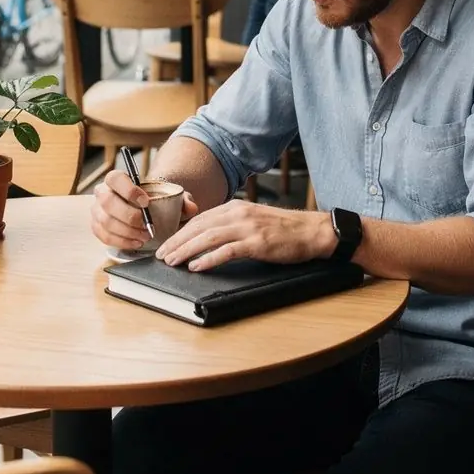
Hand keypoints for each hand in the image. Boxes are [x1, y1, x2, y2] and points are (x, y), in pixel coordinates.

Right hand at [91, 169, 197, 253]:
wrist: (144, 208)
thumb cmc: (156, 200)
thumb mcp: (172, 196)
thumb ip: (183, 199)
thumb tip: (191, 208)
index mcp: (116, 179)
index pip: (115, 178)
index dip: (128, 190)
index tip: (146, 202)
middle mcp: (102, 192)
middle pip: (107, 202)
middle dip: (128, 216)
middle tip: (146, 225)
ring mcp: (97, 210)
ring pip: (105, 221)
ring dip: (126, 232)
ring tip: (144, 236)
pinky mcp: (97, 227)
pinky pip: (104, 236)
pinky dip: (121, 241)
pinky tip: (136, 243)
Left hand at [156, 201, 334, 272]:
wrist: (311, 231)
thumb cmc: (283, 229)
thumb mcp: (252, 219)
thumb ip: (231, 224)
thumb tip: (206, 236)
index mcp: (235, 207)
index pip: (200, 219)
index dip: (180, 232)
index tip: (166, 243)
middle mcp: (238, 213)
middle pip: (199, 227)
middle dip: (176, 241)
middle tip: (161, 255)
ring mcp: (248, 227)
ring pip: (208, 237)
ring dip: (186, 250)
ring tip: (173, 261)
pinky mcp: (257, 243)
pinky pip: (227, 251)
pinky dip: (209, 258)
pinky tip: (196, 266)